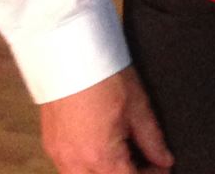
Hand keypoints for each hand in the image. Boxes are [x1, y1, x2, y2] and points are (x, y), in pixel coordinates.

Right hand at [39, 68, 171, 173]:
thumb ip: (152, 140)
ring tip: (124, 155)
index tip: (162, 166)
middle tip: (145, 163)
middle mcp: (75, 162)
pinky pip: (70, 168)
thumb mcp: (137, 107)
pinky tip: (102, 148)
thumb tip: (164, 159)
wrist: (68, 52)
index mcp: (100, 156)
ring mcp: (58, 154)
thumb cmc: (103, 75)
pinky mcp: (50, 144)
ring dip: (105, 173)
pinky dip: (88, 166)